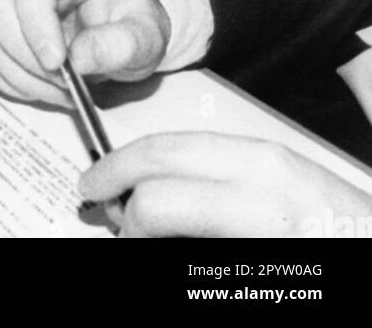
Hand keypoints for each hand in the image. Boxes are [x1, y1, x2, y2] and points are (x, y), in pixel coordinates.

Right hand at [0, 0, 170, 106]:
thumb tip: (79, 59)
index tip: (57, 62)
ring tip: (64, 90)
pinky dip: (14, 83)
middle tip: (66, 83)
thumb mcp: (146, 35)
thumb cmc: (130, 23)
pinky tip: (45, 87)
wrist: (120, 30)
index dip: (35, 21)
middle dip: (28, 57)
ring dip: (24, 76)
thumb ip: (120, 44)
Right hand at [80, 132, 371, 237]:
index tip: (113, 234)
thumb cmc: (324, 261)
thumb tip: (141, 231)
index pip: (159, 201)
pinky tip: (167, 180)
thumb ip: (191, 243)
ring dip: (146, 159)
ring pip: (184, 139)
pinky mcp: (280, 152)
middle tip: (89, 191)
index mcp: (258, 206)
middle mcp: (262, 166)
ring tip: (122, 185)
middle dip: (118, 169)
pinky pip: (213, 144)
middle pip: (162, 150)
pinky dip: (179, 159)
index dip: (126, 223)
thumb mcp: (248, 273)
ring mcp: (273, 153)